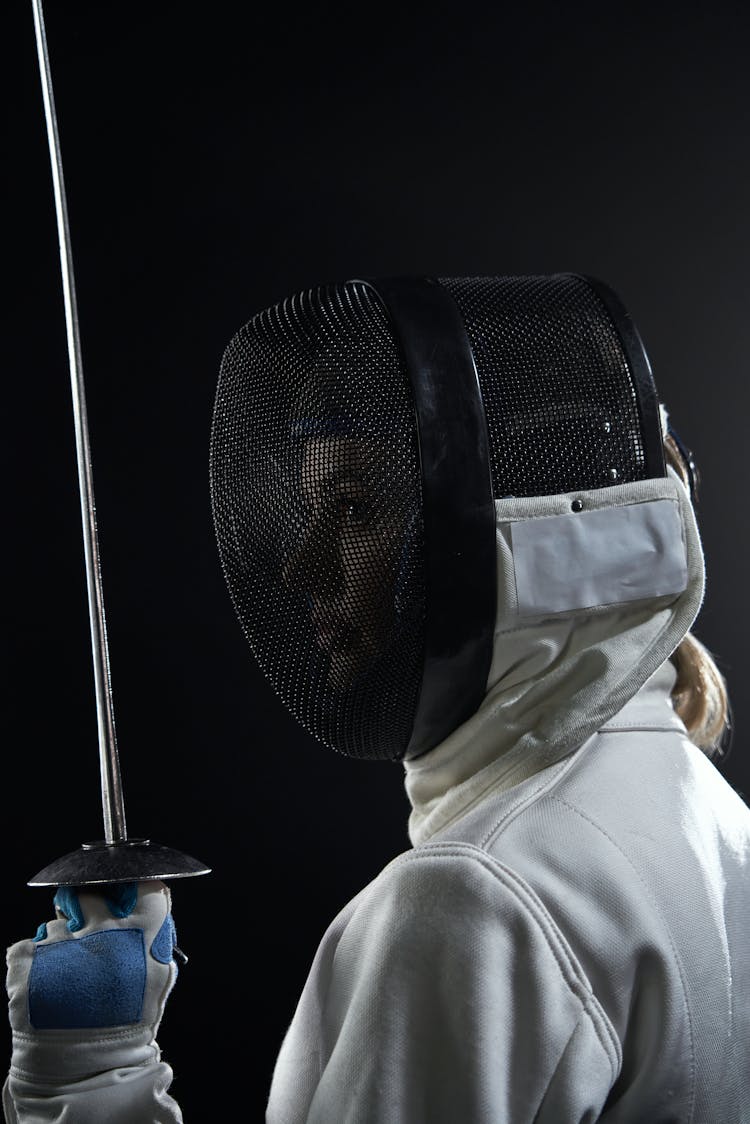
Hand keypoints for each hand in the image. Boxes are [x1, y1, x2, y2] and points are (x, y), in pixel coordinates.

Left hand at [6, 881, 180, 1083]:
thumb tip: (152, 895)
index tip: (122, 900)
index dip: (129, 889)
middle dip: (86, 908)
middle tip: (87, 934)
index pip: (139, 883)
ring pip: (56, 922)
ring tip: (69, 974)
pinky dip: (36, 961)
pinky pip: (29, 945)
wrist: (84, 1069)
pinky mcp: (28, 962)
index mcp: (141, 933)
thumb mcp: (157, 975)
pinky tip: (50, 984)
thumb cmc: (126, 1022)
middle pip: (90, 892)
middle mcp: (102, 932)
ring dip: (61, 941)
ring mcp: (62, 945)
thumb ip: (155, 933)